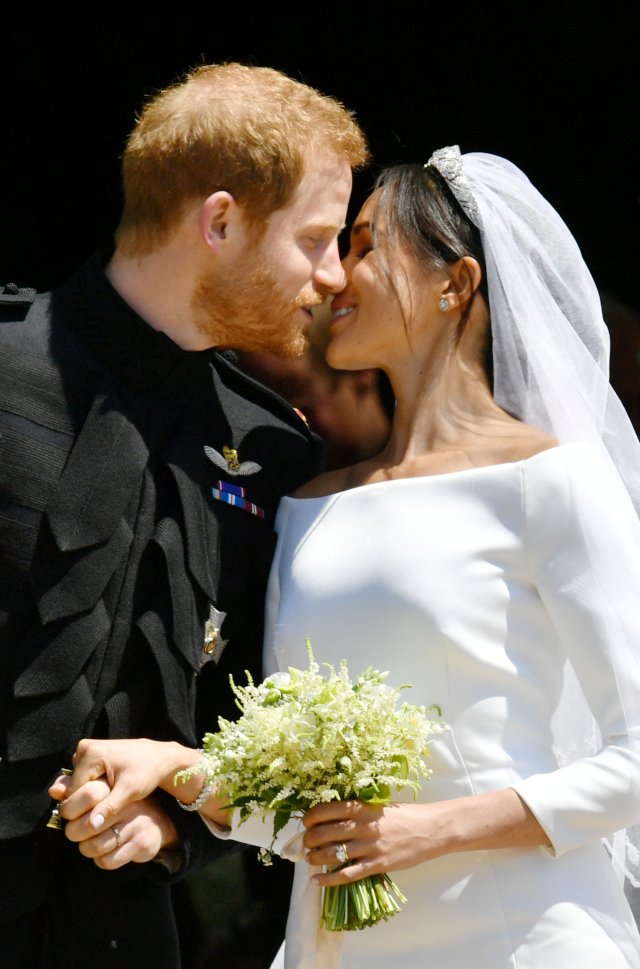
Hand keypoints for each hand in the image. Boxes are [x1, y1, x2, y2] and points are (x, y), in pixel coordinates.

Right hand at [49, 737, 200, 830]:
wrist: (159, 757)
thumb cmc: (147, 772)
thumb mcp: (130, 791)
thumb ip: (109, 807)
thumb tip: (91, 826)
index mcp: (91, 753)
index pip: (73, 792)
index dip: (85, 807)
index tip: (105, 808)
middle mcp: (84, 748)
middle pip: (73, 787)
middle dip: (87, 799)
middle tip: (110, 799)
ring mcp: (85, 750)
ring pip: (77, 784)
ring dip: (89, 794)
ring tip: (111, 793)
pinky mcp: (89, 754)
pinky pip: (82, 778)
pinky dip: (92, 786)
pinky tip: (108, 788)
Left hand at [58, 777, 178, 868]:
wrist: (157, 822)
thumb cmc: (120, 805)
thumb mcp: (103, 792)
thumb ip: (77, 789)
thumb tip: (54, 791)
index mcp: (117, 788)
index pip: (88, 794)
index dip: (70, 808)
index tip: (68, 814)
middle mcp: (128, 804)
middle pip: (88, 824)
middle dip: (74, 832)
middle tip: (75, 832)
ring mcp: (135, 824)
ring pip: (95, 846)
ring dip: (86, 848)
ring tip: (89, 843)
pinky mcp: (141, 844)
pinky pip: (108, 860)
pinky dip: (100, 860)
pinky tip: (104, 852)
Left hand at [302, 800, 434, 886]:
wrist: (430, 830)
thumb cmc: (404, 815)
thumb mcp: (378, 806)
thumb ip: (357, 812)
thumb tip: (332, 819)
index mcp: (361, 807)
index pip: (326, 810)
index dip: (310, 818)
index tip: (306, 823)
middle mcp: (362, 826)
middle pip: (324, 833)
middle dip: (309, 840)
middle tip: (304, 844)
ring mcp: (369, 846)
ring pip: (332, 853)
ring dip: (315, 858)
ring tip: (309, 860)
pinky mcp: (377, 864)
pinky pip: (347, 874)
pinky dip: (328, 879)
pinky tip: (316, 881)